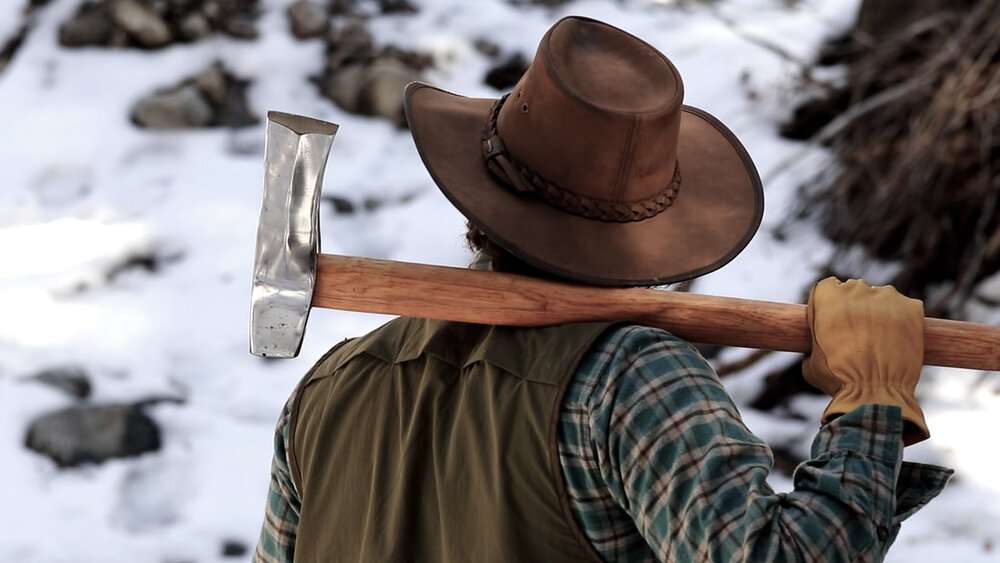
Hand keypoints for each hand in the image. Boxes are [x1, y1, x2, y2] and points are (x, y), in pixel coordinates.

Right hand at [804, 277, 928, 444]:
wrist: (874, 392)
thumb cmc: (838, 378)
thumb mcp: (810, 360)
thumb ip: (813, 340)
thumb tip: (817, 343)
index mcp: (827, 297)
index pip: (828, 287)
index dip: (829, 304)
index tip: (833, 319)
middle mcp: (856, 289)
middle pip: (855, 289)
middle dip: (855, 307)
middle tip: (857, 333)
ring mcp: (885, 296)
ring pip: (881, 297)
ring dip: (879, 312)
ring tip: (880, 340)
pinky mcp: (910, 307)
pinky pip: (905, 307)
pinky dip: (903, 320)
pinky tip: (897, 339)